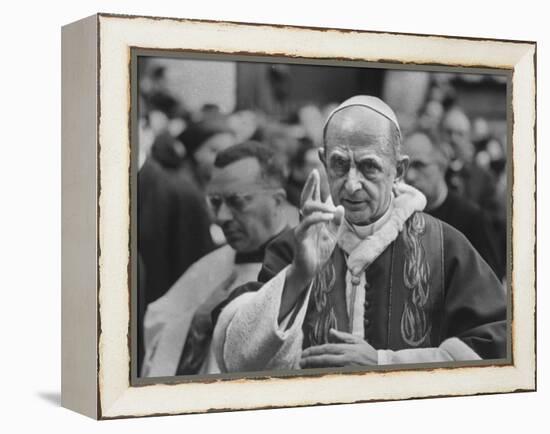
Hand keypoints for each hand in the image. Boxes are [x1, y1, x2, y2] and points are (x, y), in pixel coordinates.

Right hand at [290, 169, 343, 285]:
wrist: (310, 270)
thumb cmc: (319, 252)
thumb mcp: (333, 235)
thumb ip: (336, 221)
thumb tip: (340, 207)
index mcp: (314, 217)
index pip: (314, 197)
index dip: (315, 184)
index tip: (317, 171)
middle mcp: (306, 219)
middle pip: (306, 197)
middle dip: (310, 185)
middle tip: (314, 172)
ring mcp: (302, 226)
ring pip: (306, 207)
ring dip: (320, 205)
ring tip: (331, 208)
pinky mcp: (300, 236)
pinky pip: (307, 222)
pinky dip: (318, 218)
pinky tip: (328, 216)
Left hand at [299, 329, 377, 367]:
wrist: (382, 364)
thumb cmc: (369, 353)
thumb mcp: (357, 341)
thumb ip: (343, 336)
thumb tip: (331, 331)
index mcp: (347, 348)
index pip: (327, 348)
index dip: (314, 350)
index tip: (305, 352)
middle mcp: (346, 357)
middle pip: (325, 357)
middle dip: (311, 358)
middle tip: (301, 360)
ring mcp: (348, 367)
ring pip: (327, 367)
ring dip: (315, 367)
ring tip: (305, 367)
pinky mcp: (349, 375)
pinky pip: (334, 374)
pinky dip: (324, 373)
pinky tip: (316, 373)